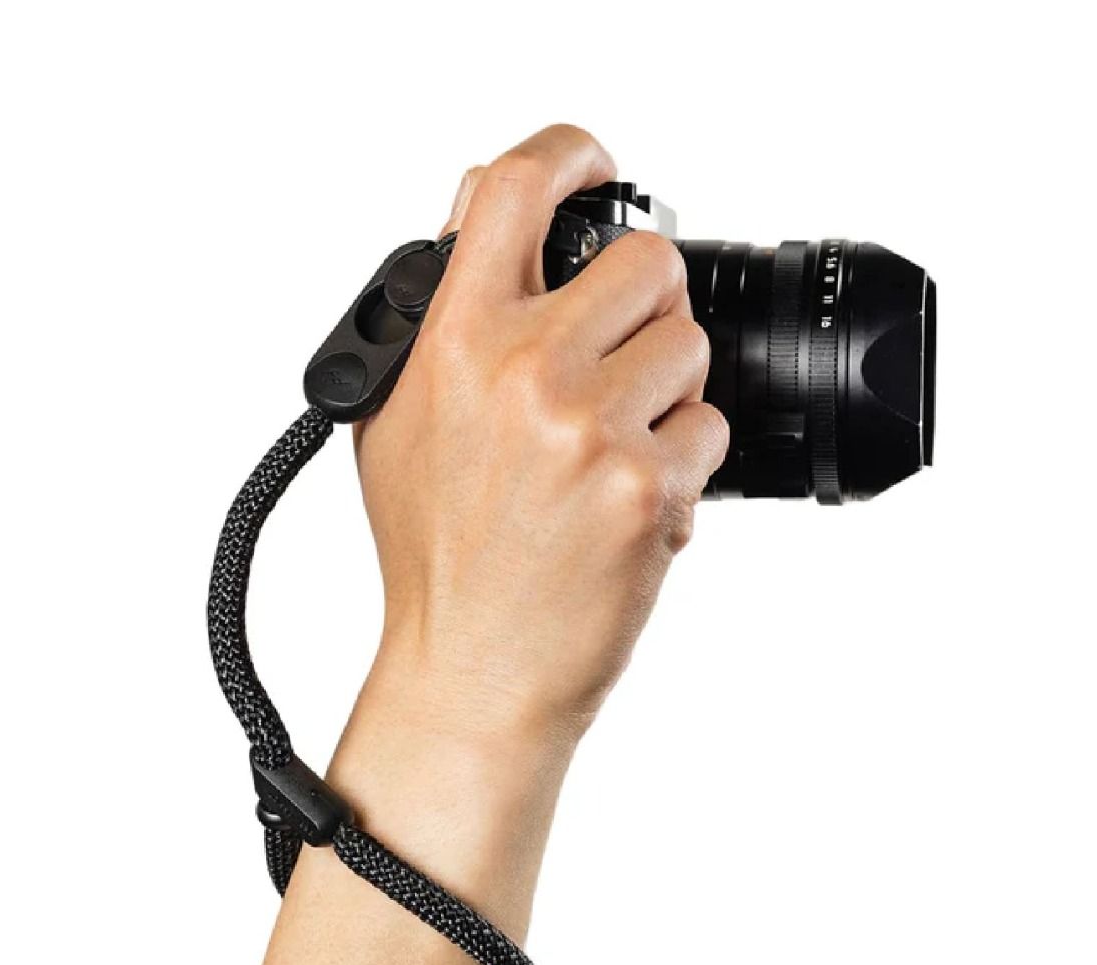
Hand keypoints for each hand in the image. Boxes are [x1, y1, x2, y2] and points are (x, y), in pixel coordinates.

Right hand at [353, 125, 727, 745]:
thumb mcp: (393, 423)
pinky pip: (709, 429)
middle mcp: (522, 371)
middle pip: (646, 262)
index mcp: (452, 342)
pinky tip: (629, 503)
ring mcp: (590, 428)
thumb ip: (439, 321)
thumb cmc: (435, 559)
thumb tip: (481, 225)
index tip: (597, 167)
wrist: (472, 671)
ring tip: (612, 450)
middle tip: (619, 360)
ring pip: (688, 347)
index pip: (515, 187)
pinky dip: (682, 462)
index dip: (568, 154)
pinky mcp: (648, 487)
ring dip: (666, 391)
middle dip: (645, 307)